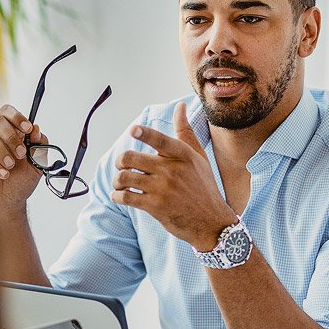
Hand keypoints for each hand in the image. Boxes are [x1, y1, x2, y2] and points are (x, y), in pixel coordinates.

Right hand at [0, 104, 46, 218]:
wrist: (8, 204)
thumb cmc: (19, 183)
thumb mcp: (37, 165)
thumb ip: (40, 147)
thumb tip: (37, 130)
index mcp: (9, 132)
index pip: (7, 112)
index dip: (17, 116)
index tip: (27, 129)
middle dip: (10, 136)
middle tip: (20, 154)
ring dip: (1, 150)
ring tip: (10, 167)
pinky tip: (2, 173)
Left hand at [112, 102, 235, 248]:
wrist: (211, 222)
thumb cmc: (203, 187)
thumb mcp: (198, 157)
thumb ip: (185, 132)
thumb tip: (180, 106)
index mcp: (182, 155)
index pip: (160, 139)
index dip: (144, 133)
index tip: (133, 131)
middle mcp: (172, 170)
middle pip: (131, 158)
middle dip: (121, 162)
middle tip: (122, 167)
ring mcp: (163, 189)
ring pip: (125, 177)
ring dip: (117, 181)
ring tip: (120, 184)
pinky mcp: (155, 207)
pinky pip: (126, 197)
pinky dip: (117, 196)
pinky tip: (120, 196)